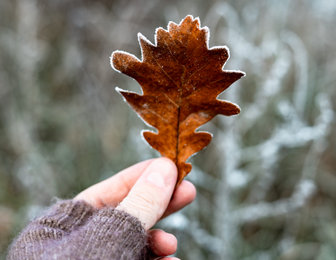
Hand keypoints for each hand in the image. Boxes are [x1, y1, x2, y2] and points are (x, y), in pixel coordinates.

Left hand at [75, 158, 194, 259]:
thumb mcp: (113, 232)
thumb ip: (141, 202)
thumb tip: (165, 168)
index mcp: (66, 224)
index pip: (111, 190)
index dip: (144, 175)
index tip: (172, 166)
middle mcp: (81, 241)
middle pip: (130, 213)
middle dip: (162, 205)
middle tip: (188, 192)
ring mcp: (100, 258)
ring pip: (137, 242)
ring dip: (161, 241)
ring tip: (170, 244)